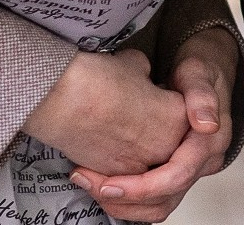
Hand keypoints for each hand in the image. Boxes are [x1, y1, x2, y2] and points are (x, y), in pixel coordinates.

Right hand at [22, 49, 186, 179]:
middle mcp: (165, 148)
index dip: (162, 100)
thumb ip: (145, 75)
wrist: (65, 99)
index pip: (179, 112)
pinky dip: (114, 164)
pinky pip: (122, 177)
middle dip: (152, 129)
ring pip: (145, 165)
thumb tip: (139, 76)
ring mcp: (140, 167)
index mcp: (178, 117)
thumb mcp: (135, 64)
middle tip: (132, 113)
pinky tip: (100, 140)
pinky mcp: (114, 180)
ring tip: (115, 127)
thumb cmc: (99, 80)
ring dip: (134, 151)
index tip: (149, 92)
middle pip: (165, 141)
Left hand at [72, 30, 237, 221]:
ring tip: (92, 187)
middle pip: (164, 199)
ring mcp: (188, 173)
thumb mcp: (197, 73)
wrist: (200, 76)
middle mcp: (202, 164)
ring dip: (123, 206)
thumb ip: (201, 94)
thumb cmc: (197, 72)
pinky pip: (153, 203)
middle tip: (90, 184)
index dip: (142, 186)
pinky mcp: (174, 176)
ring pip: (158, 208)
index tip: (109, 184)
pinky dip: (128, 202)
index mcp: (209, 144)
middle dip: (125, 199)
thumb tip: (207, 124)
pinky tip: (104, 188)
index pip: (177, 176)